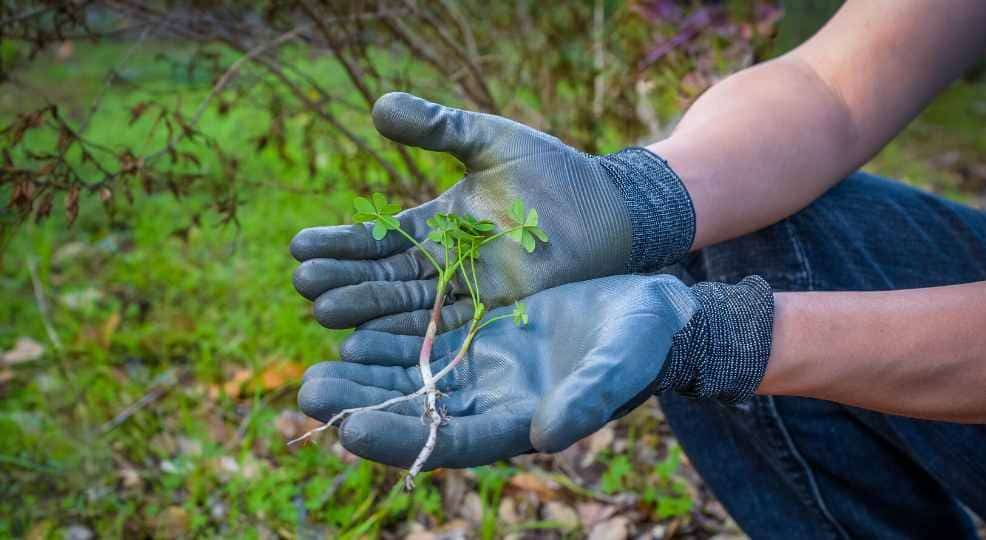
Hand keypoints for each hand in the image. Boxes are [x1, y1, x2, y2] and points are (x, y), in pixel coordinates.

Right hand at [290, 92, 694, 334]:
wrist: (609, 208)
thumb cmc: (552, 172)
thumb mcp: (487, 141)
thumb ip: (437, 128)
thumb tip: (378, 106)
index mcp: (437, 223)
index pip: (378, 237)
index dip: (340, 243)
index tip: (297, 246)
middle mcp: (445, 263)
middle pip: (383, 275)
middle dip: (343, 280)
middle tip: (301, 284)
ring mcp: (469, 292)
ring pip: (407, 304)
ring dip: (365, 309)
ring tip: (322, 310)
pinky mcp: (496, 315)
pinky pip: (446, 327)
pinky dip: (410, 333)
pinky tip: (371, 338)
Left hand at [297, 274, 696, 468]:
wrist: (645, 314)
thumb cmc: (641, 342)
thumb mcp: (620, 363)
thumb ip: (587, 398)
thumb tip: (545, 437)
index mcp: (522, 423)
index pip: (452, 443)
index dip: (402, 440)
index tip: (352, 430)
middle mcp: (492, 404)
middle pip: (417, 416)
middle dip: (363, 410)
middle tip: (310, 396)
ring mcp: (483, 373)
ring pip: (412, 384)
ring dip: (364, 380)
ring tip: (313, 375)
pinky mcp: (480, 339)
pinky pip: (424, 346)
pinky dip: (390, 344)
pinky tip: (352, 335)